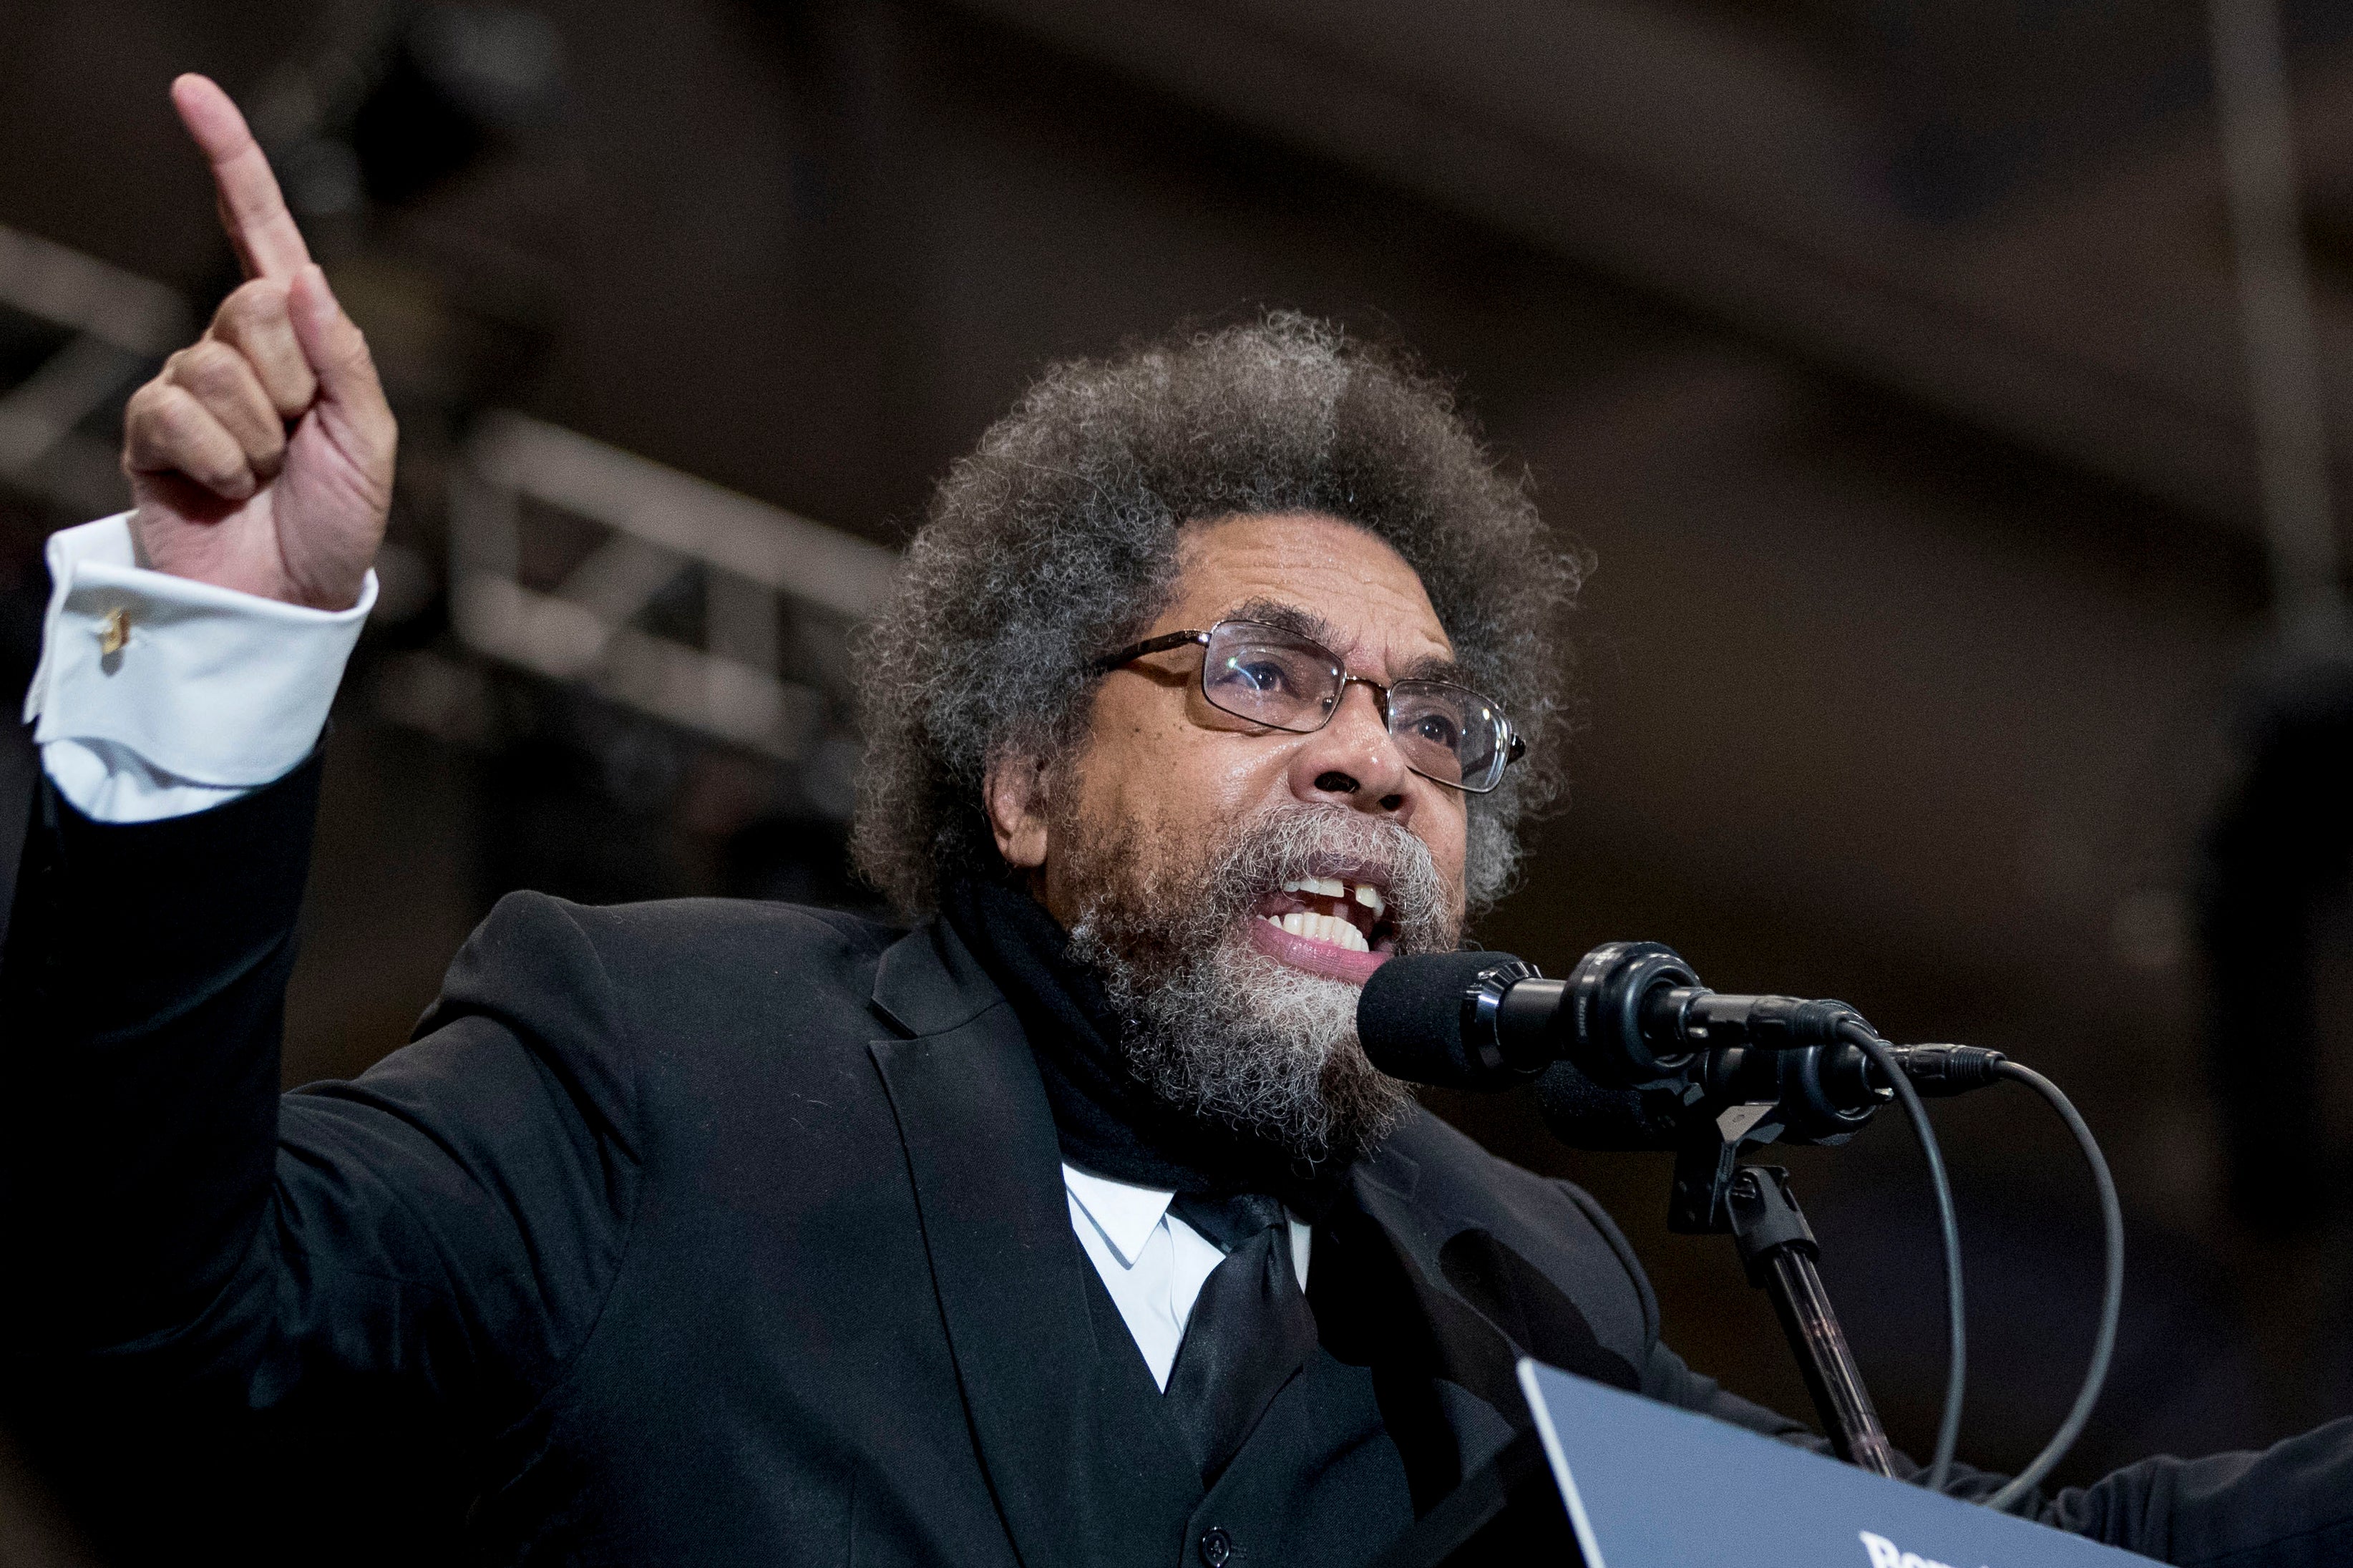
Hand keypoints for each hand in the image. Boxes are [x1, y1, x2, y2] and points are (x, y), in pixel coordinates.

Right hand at [121, 74, 394, 609]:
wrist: (290, 599)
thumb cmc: (339, 523)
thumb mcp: (370, 441)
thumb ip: (346, 359)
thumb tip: (304, 280)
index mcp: (300, 339)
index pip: (261, 235)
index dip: (230, 163)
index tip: (191, 91)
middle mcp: (239, 349)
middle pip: (255, 306)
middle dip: (291, 381)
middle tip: (297, 442)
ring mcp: (191, 387)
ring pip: (218, 367)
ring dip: (258, 436)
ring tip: (265, 477)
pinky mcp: (150, 430)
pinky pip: (177, 412)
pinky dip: (217, 461)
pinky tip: (225, 490)